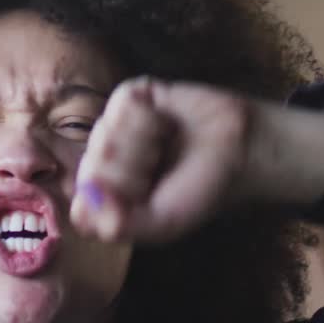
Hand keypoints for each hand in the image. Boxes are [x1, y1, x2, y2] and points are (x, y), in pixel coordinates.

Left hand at [70, 78, 323, 243]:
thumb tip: (83, 204)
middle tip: (162, 171)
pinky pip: (121, 108)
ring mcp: (113, 128)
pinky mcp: (129, 97)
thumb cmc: (201, 189)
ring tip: (167, 146)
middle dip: (134, 175)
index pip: (82, 209)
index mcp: (107, 199)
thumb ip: (119, 225)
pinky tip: (166, 124)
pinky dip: (150, 120)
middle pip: (91, 172)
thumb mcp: (162, 223)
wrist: (240, 150)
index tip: (147, 201)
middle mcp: (104, 163)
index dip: (114, 206)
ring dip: (145, 146)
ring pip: (104, 138)